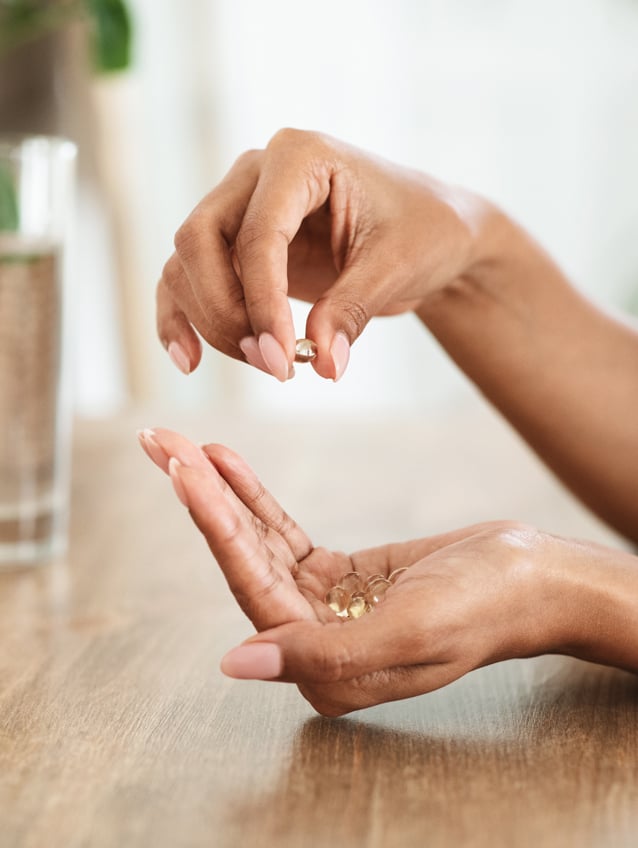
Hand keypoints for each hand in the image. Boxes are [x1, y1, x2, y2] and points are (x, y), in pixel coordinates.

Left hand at [137, 427, 637, 715]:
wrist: (530, 579)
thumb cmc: (482, 608)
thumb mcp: (408, 631)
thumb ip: (321, 655)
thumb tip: (236, 664)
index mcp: (325, 668)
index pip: (252, 587)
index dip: (214, 526)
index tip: (181, 469)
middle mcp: (314, 642)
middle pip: (242, 560)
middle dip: (200, 499)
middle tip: (160, 442)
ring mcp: (324, 607)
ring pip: (257, 543)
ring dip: (220, 492)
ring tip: (184, 443)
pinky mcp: (339, 576)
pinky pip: (284, 533)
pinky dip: (255, 498)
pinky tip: (227, 465)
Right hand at [156, 129, 489, 380]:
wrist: (430, 232)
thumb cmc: (422, 232)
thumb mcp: (397, 267)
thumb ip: (353, 310)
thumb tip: (325, 365)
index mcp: (301, 157)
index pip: (258, 234)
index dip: (262, 303)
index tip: (281, 359)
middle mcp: (256, 173)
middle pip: (199, 241)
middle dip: (226, 312)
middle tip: (273, 365)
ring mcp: (239, 206)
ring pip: (187, 263)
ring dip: (213, 323)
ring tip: (267, 365)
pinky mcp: (236, 245)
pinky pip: (188, 278)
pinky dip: (183, 318)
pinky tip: (189, 360)